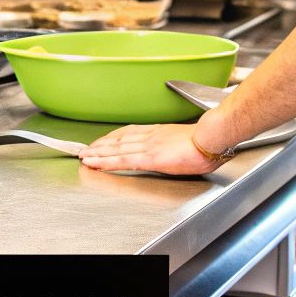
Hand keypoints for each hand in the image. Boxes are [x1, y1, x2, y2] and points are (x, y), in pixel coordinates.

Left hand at [79, 123, 224, 175]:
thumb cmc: (208, 140)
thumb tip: (177, 149)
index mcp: (160, 132)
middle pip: (119, 140)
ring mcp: (148, 147)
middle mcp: (150, 137)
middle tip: (85, 149)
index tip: (103, 140)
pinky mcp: (149, 158)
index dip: (113, 137)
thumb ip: (177, 145)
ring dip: (97, 153)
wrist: (211, 137)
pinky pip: (121, 160)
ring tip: (84, 157)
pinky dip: (105, 162)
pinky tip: (95, 163)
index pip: (130, 133)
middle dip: (100, 145)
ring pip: (115, 149)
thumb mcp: (188, 139)